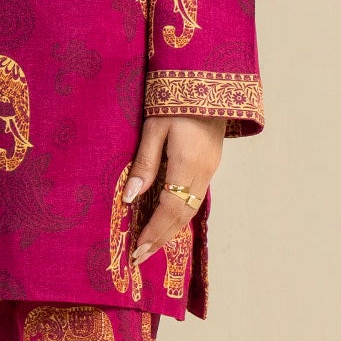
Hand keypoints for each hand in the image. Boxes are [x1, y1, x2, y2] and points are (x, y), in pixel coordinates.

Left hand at [124, 113, 225, 266]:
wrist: (209, 82)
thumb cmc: (175, 101)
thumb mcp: (153, 129)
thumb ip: (143, 164)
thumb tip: (130, 197)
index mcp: (187, 164)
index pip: (169, 209)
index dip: (153, 232)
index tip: (137, 250)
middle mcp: (202, 172)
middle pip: (182, 216)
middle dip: (161, 239)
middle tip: (140, 258)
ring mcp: (210, 170)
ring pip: (191, 210)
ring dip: (171, 231)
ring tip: (151, 246)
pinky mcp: (211, 165)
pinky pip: (195, 199)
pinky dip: (180, 216)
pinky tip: (168, 222)